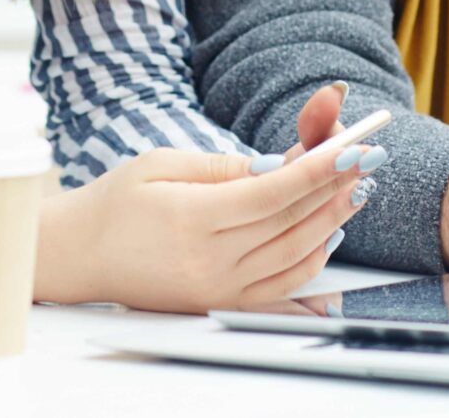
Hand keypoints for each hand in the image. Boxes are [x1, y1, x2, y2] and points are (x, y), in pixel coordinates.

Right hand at [36, 87, 383, 311]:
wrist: (79, 256)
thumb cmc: (115, 202)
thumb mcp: (162, 164)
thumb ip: (223, 167)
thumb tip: (280, 165)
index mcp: (192, 219)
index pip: (274, 191)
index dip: (320, 168)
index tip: (354, 146)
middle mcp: (210, 261)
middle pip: (293, 221)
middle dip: (337, 187)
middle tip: (369, 157)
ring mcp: (218, 289)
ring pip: (296, 254)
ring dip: (333, 220)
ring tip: (357, 187)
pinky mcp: (221, 303)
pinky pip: (283, 285)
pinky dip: (312, 258)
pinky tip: (329, 232)